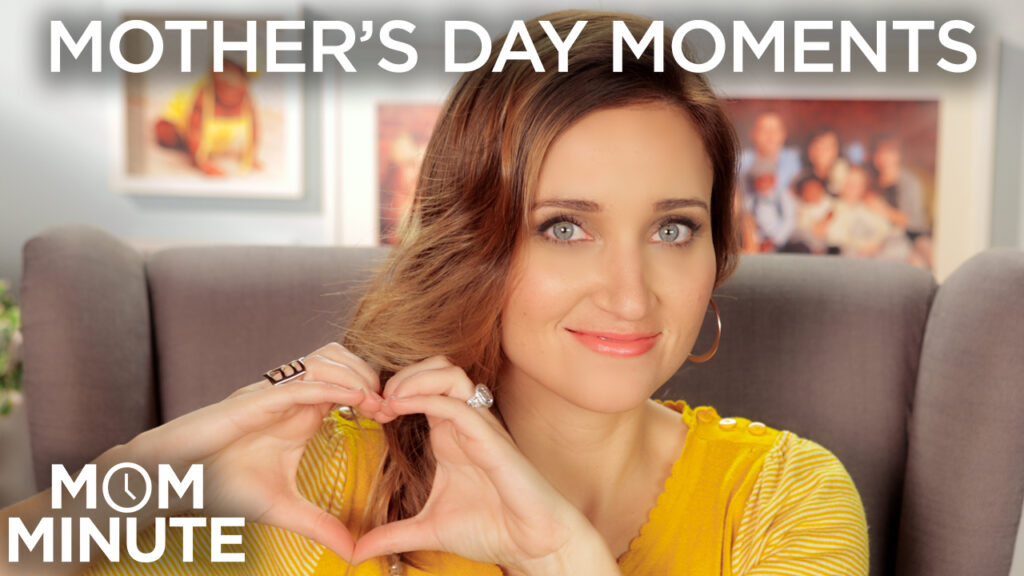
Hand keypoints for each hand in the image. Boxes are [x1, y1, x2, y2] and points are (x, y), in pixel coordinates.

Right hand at [123, 342, 383, 560]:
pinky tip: (354, 400)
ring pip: (326, 359)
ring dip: (356, 376)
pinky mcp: (256, 399)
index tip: (395, 416)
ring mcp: (273, 393)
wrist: (173, 480)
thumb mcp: (282, 509)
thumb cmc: (221, 485)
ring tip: (375, 402)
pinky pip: (302, 382)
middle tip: (391, 406)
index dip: (374, 391)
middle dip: (372, 376)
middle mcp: (291, 396)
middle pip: (343, 358)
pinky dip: (332, 386)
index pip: (347, 381)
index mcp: (302, 412)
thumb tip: (352, 553)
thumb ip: (319, 526)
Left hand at [352, 357, 611, 573]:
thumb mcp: (429, 530)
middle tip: (376, 402)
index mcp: (450, 435)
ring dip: (413, 379)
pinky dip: (426, 398)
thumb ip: (393, 535)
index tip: (367, 413)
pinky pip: (458, 404)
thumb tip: (357, 551)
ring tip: (388, 400)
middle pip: (435, 367)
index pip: (422, 387)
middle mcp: (464, 424)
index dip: (391, 390)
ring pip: (449, 374)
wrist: (533, 544)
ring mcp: (479, 427)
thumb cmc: (492, 530)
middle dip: (401, 375)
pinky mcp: (491, 439)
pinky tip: (399, 408)